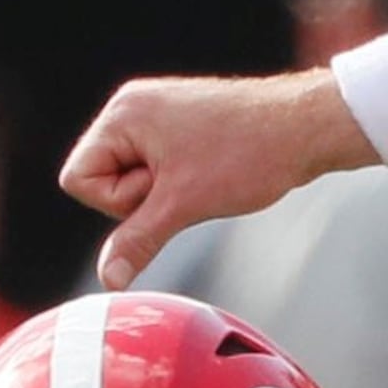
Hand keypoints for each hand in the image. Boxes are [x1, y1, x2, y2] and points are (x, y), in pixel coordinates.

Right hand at [60, 70, 373, 289]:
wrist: (309, 127)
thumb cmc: (249, 155)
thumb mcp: (183, 205)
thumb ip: (136, 242)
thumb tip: (107, 279)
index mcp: (122, 115)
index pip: (77, 179)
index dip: (118, 201)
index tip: (163, 191)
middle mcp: (134, 108)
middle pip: (102, 181)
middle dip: (143, 197)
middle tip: (190, 183)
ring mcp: (159, 117)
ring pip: (135, 181)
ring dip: (166, 194)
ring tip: (206, 177)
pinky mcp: (182, 130)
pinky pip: (160, 172)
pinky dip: (182, 185)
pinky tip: (214, 176)